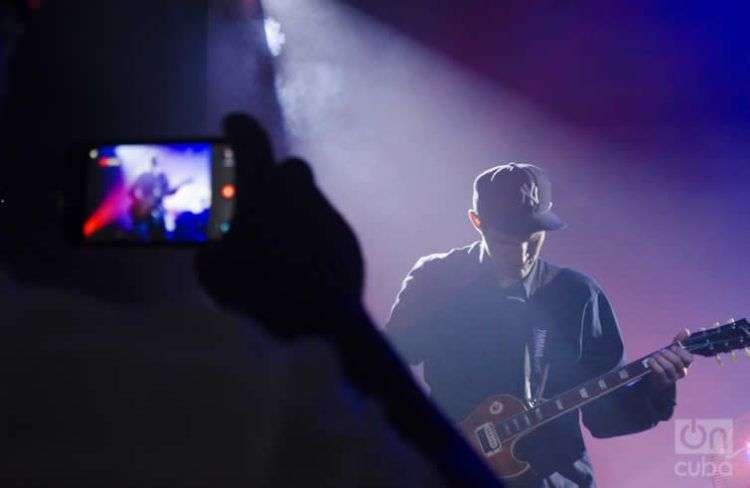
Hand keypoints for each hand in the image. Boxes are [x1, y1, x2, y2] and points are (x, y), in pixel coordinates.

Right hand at [195, 114, 364, 337]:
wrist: (323, 322)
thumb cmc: (262, 289)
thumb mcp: (216, 275)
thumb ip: (210, 253)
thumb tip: (214, 252)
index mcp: (263, 190)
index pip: (251, 138)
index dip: (238, 127)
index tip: (231, 125)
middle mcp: (299, 193)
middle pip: (289, 167)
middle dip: (274, 178)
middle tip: (258, 204)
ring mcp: (328, 214)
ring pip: (308, 199)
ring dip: (293, 211)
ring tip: (279, 245)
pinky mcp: (348, 239)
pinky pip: (324, 227)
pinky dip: (311, 236)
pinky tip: (303, 264)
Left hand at [647, 329, 693, 389]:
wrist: (654, 377)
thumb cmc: (665, 361)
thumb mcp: (671, 351)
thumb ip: (678, 341)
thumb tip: (686, 331)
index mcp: (685, 364)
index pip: (689, 358)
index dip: (680, 351)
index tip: (672, 347)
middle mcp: (681, 372)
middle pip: (677, 361)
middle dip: (667, 354)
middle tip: (661, 351)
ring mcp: (673, 378)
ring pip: (669, 367)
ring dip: (660, 358)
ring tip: (655, 355)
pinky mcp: (664, 383)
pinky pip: (660, 372)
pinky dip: (654, 364)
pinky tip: (650, 360)